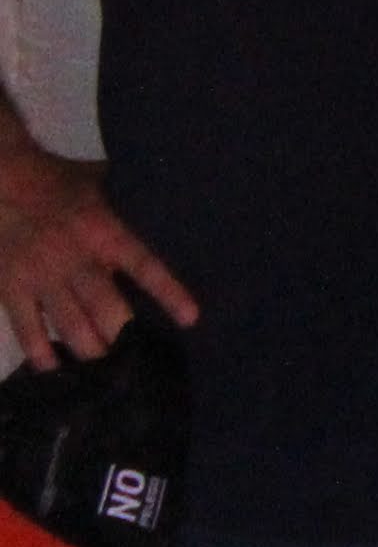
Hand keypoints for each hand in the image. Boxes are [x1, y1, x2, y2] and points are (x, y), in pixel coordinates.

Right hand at [0, 152, 195, 367]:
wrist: (1, 179)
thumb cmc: (56, 178)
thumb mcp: (100, 182)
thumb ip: (127, 197)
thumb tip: (164, 195)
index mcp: (103, 231)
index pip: (143, 265)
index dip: (168, 292)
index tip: (189, 318)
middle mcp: (76, 258)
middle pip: (105, 307)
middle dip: (121, 336)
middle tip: (134, 357)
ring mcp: (42, 276)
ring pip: (70, 324)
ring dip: (89, 349)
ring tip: (103, 368)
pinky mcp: (11, 287)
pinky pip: (26, 327)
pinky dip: (39, 352)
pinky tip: (53, 369)